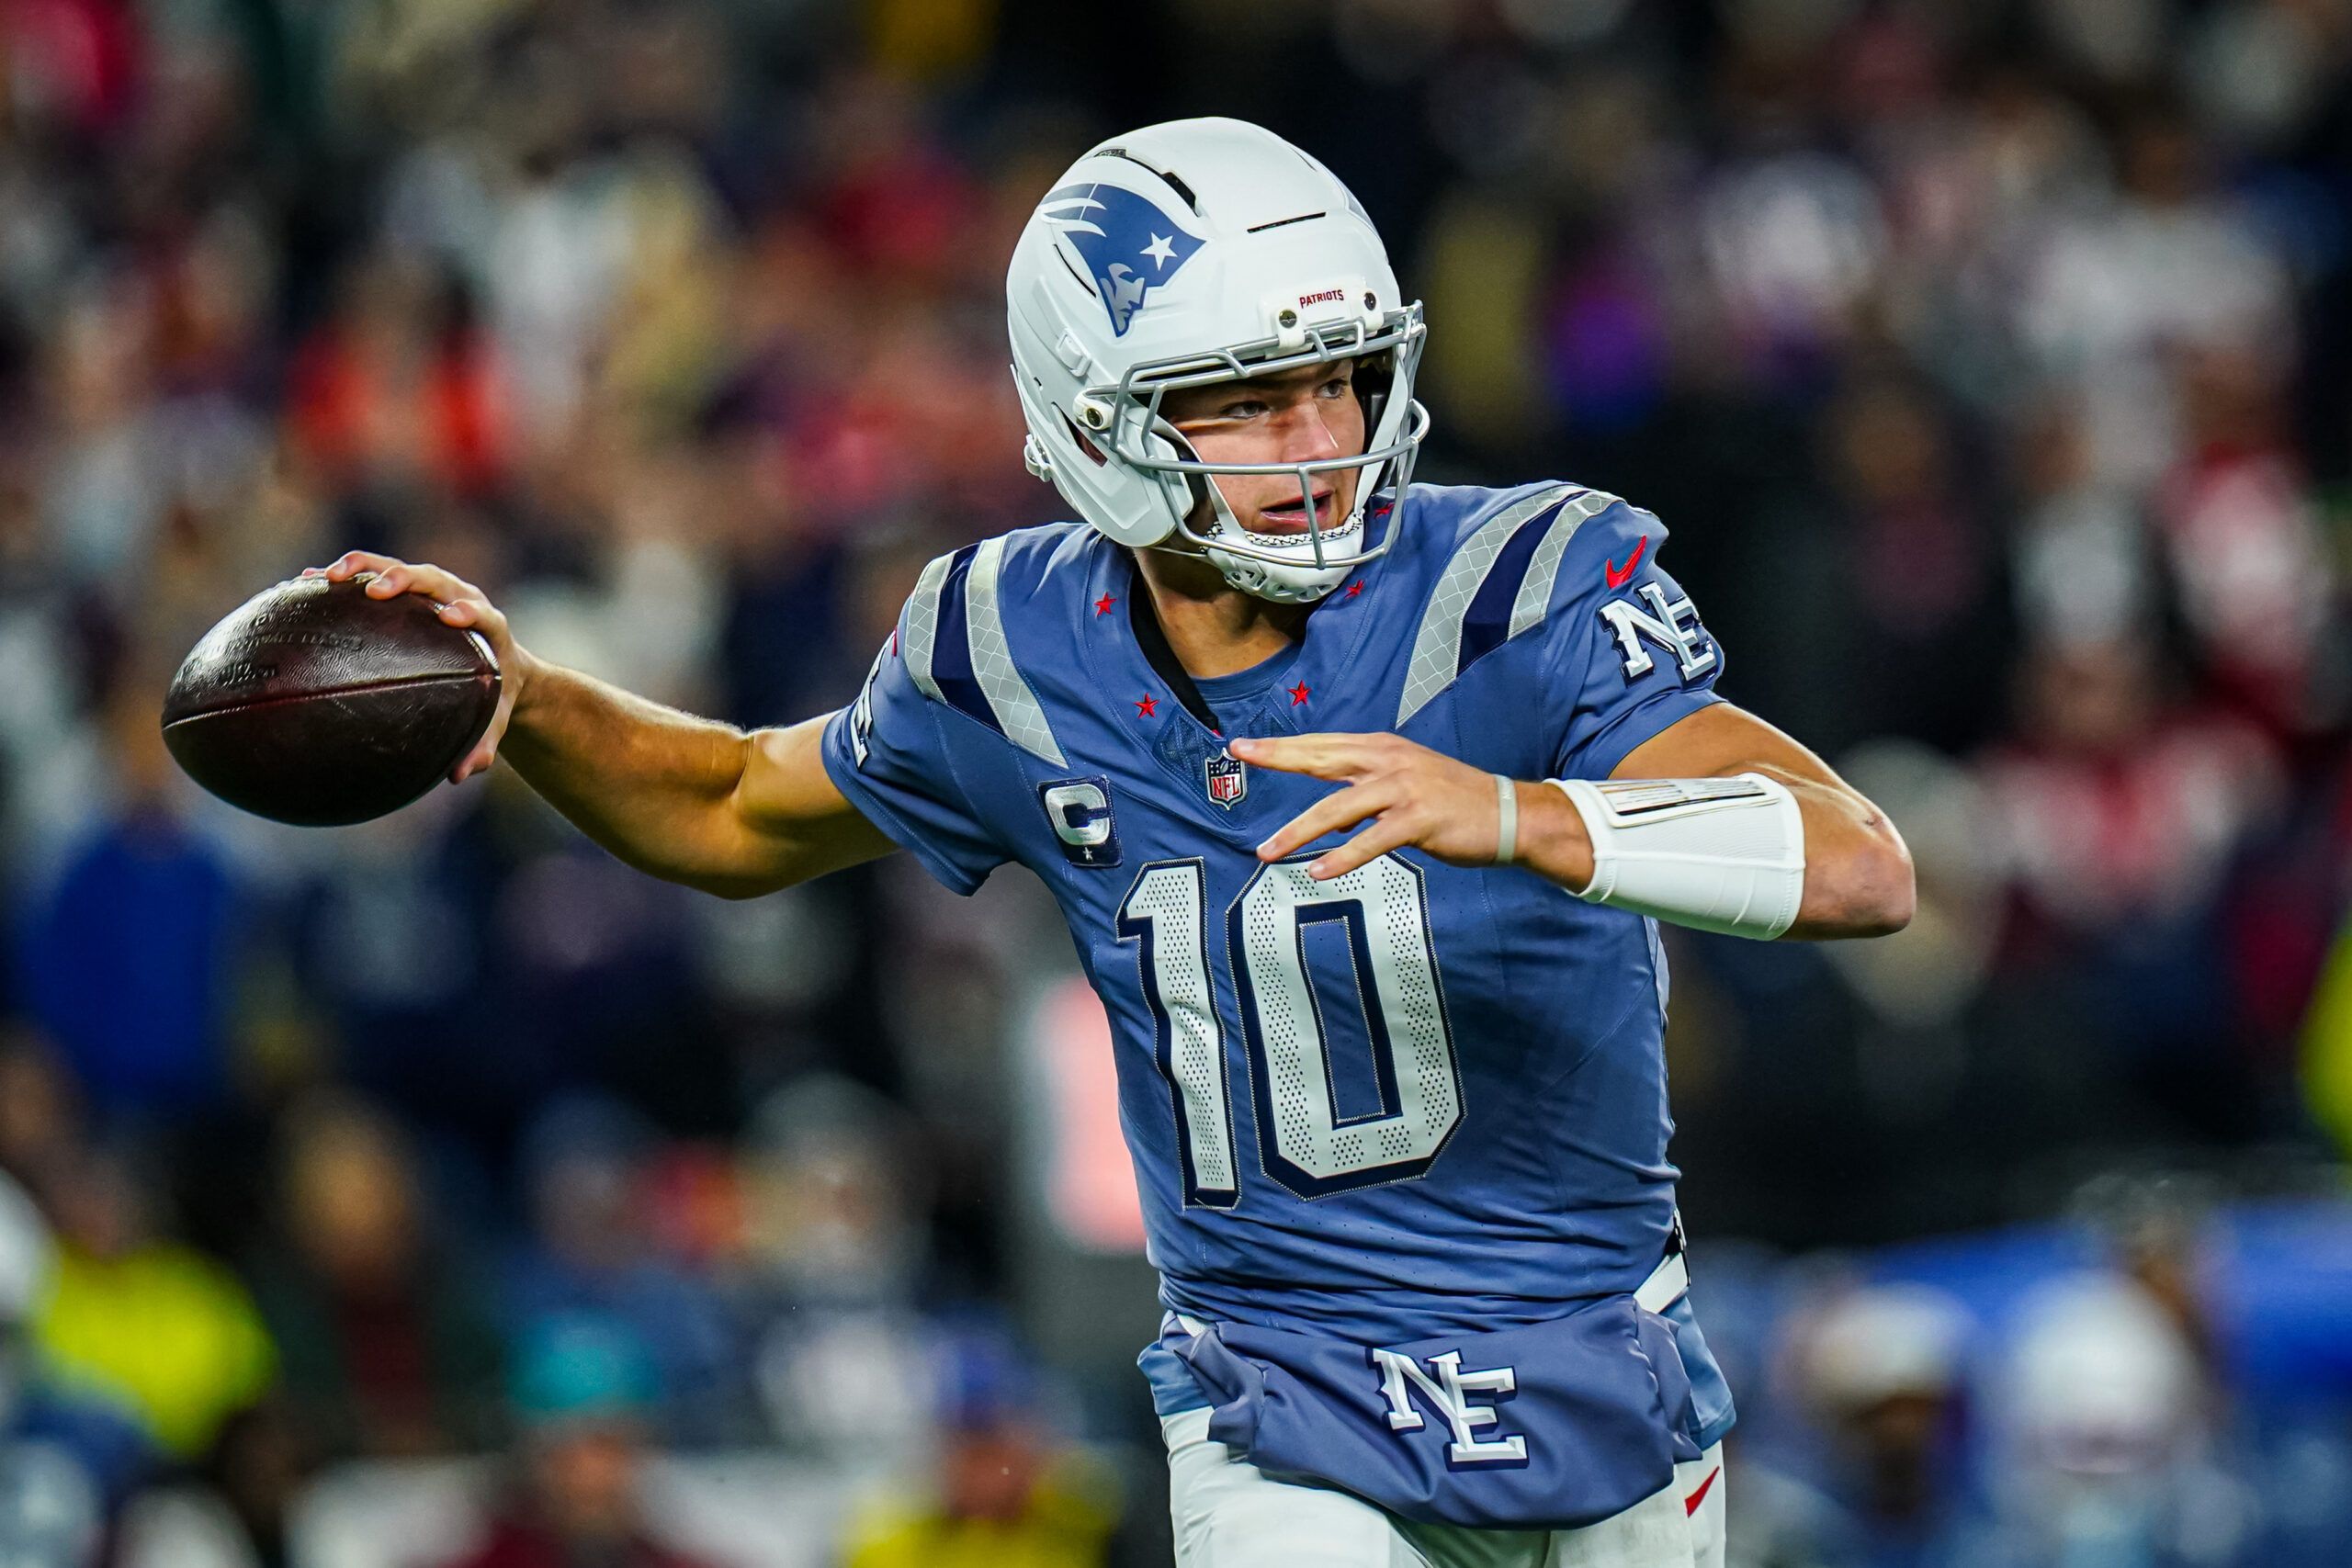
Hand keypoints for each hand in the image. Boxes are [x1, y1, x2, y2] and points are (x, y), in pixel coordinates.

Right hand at [301, 551, 530, 783]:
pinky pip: (371, 575)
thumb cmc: (496, 696)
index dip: (467, 610)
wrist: (500, 665)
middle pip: (432, 579)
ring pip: (396, 567)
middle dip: (404, 580)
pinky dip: (342, 578)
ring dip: (364, 568)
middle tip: (376, 591)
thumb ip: (482, 747)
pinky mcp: (406, 589)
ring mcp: (431, 588)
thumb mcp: (494, 722)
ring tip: (327, 577)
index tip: (451, 617)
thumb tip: (458, 776)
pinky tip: (303, 583)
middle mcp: (458, 597)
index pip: (479, 612)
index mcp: (489, 627)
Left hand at [1236, 732, 1584, 882]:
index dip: (1283, 746)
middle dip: (1279, 758)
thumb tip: (1330, 817)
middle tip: (1241, 756)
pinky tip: (1319, 870)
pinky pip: (1372, 840)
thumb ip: (1366, 794)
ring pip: (1339, 807)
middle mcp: (1390, 761)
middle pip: (1323, 759)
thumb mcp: (1405, 785)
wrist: (1510, 814)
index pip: (1323, 746)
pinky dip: (1344, 857)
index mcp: (1383, 750)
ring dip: (1299, 831)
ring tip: (1268, 851)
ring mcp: (1405, 788)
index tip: (1243, 745)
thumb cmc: (1453, 804)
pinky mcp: (1420, 819)